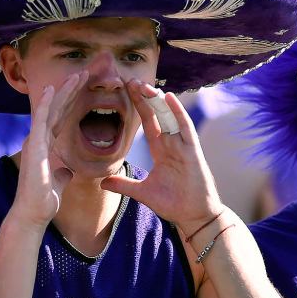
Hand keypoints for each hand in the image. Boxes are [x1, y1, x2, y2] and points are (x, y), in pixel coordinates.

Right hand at [9, 71, 85, 226]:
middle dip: (71, 91)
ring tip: (78, 76)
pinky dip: (46, 103)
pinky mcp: (34, 145)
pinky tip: (52, 88)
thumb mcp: (58, 182)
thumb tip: (67, 171)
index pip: (60, 118)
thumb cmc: (44, 200)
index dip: (71, 101)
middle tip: (84, 74)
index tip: (83, 87)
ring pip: (50, 109)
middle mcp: (39, 139)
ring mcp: (35, 140)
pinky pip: (40, 120)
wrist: (33, 213)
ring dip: (64, 91)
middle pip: (57, 109)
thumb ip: (62, 172)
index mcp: (46, 145)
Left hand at [101, 80, 224, 232]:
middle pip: (157, 114)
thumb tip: (102, 182)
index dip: (138, 106)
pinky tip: (168, 97)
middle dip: (145, 97)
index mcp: (161, 149)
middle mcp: (172, 143)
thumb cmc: (174, 204)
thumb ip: (124, 185)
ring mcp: (182, 145)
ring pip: (169, 115)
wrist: (194, 216)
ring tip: (144, 85)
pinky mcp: (192, 151)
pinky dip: (177, 112)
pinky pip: (185, 127)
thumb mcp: (143, 192)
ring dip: (157, 100)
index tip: (126, 90)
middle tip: (130, 80)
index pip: (147, 122)